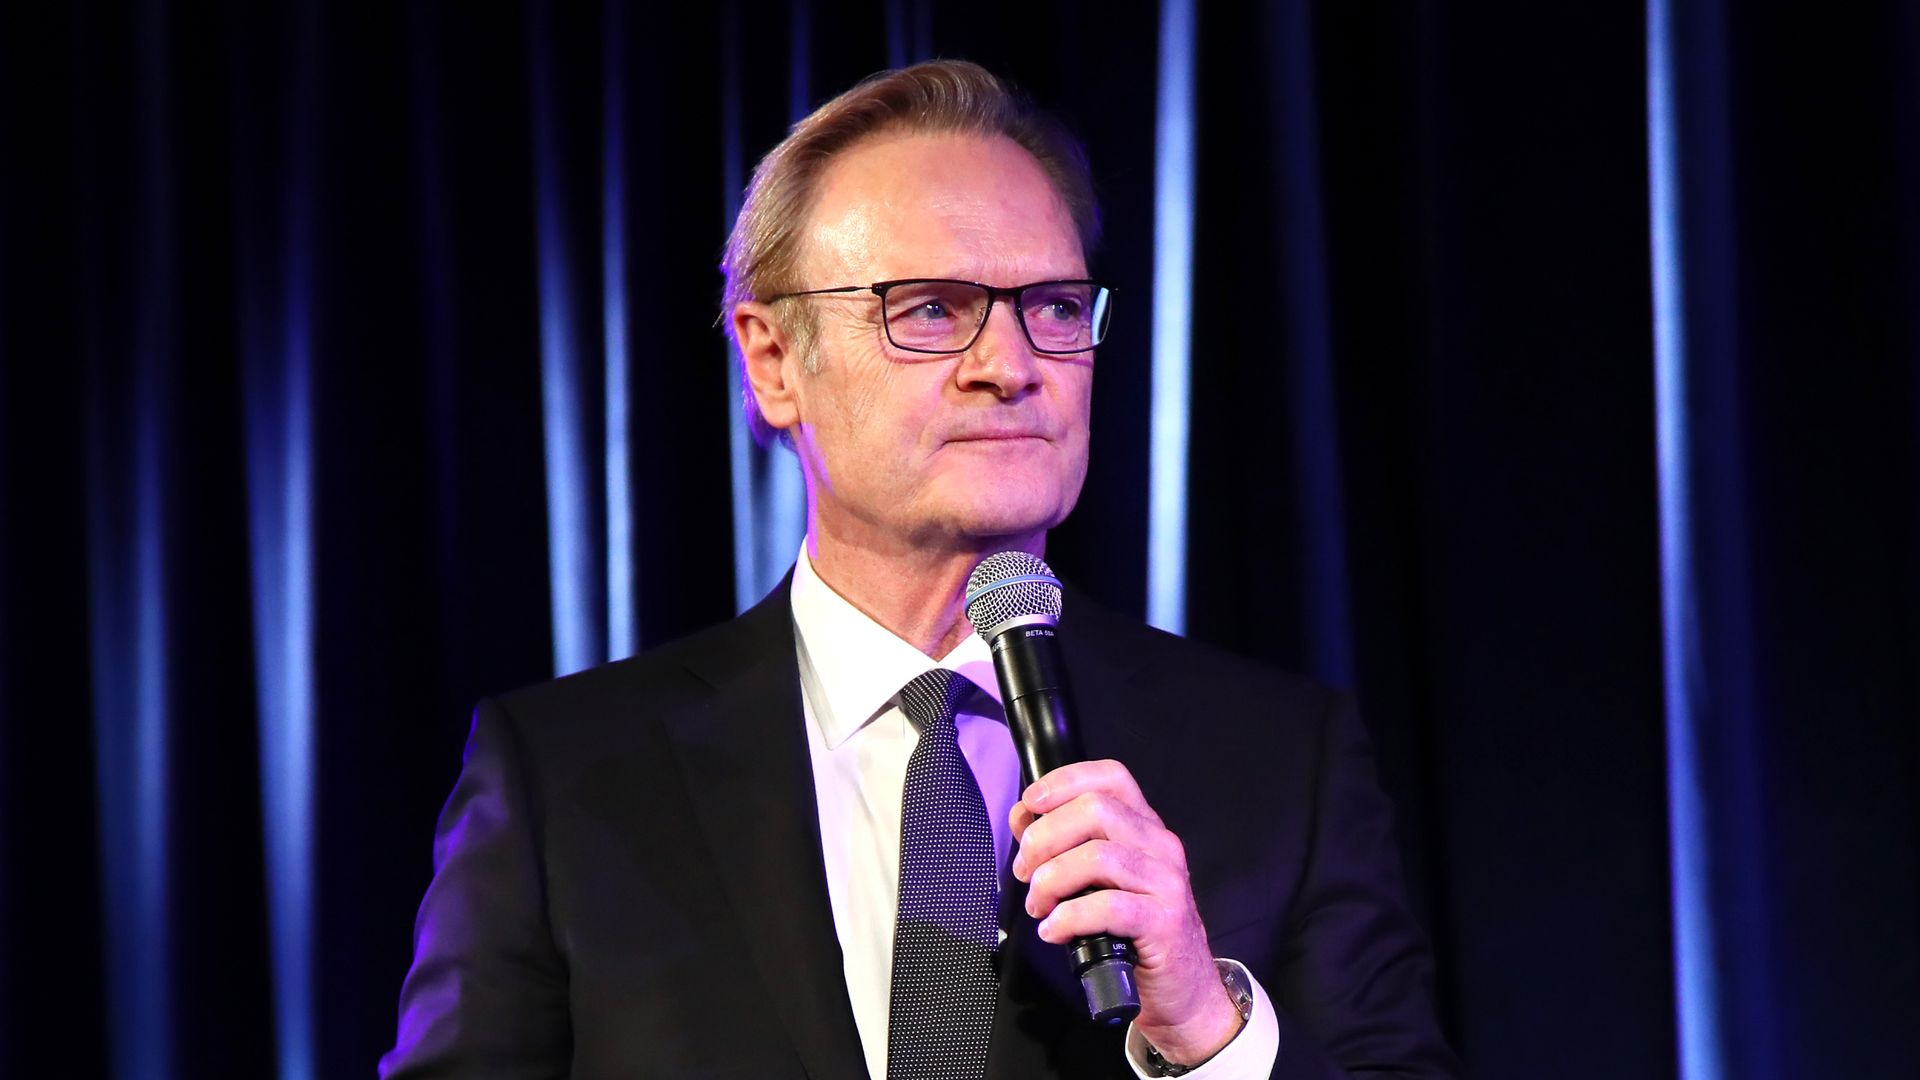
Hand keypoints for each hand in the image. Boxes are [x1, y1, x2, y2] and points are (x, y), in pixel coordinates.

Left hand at [1008, 760, 1243, 1064]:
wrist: (1183, 990)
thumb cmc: (1135, 933)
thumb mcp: (1101, 880)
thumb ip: (1065, 845)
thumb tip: (1023, 819)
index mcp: (1145, 827)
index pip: (1111, 777)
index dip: (1064, 781)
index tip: (1029, 804)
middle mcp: (1161, 846)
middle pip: (1095, 810)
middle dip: (1045, 837)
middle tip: (1026, 871)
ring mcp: (1167, 882)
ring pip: (1097, 857)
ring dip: (1051, 880)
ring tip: (1039, 906)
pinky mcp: (1164, 923)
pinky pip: (1108, 907)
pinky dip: (1069, 917)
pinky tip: (1053, 930)